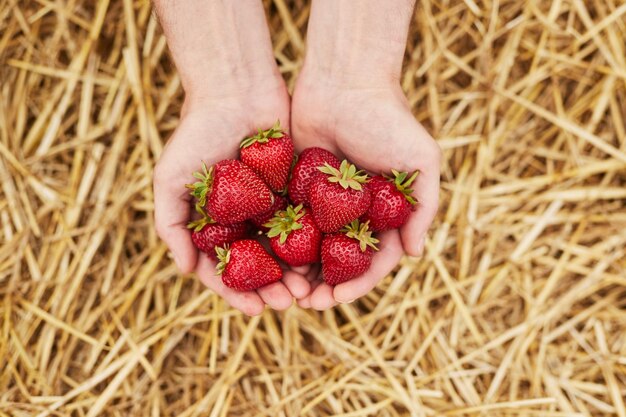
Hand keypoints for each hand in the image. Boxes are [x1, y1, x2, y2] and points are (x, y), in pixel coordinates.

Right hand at [153, 87, 309, 315]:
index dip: (238, 293)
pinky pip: (308, 222)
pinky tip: (326, 260)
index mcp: (215, 223)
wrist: (236, 88)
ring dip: (297, 273)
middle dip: (274, 289)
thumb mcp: (170, 179)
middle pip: (261, 266)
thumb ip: (170, 225)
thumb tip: (184, 270)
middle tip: (290, 302)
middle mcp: (244, 219)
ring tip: (309, 290)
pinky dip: (316, 243)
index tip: (255, 310)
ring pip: (288, 250)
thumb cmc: (197, 132)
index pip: (226, 270)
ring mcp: (272, 205)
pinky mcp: (297, 188)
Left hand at [290, 72, 440, 309]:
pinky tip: (268, 261)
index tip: (339, 297)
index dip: (359, 283)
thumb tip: (414, 255)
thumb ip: (424, 208)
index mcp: (385, 213)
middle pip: (339, 262)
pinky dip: (281, 245)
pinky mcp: (297, 189)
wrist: (344, 79)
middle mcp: (355, 214)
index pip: (373, 260)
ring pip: (311, 249)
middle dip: (325, 286)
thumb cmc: (388, 118)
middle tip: (307, 303)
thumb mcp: (421, 160)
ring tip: (286, 291)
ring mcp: (325, 203)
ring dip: (300, 273)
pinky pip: (288, 223)